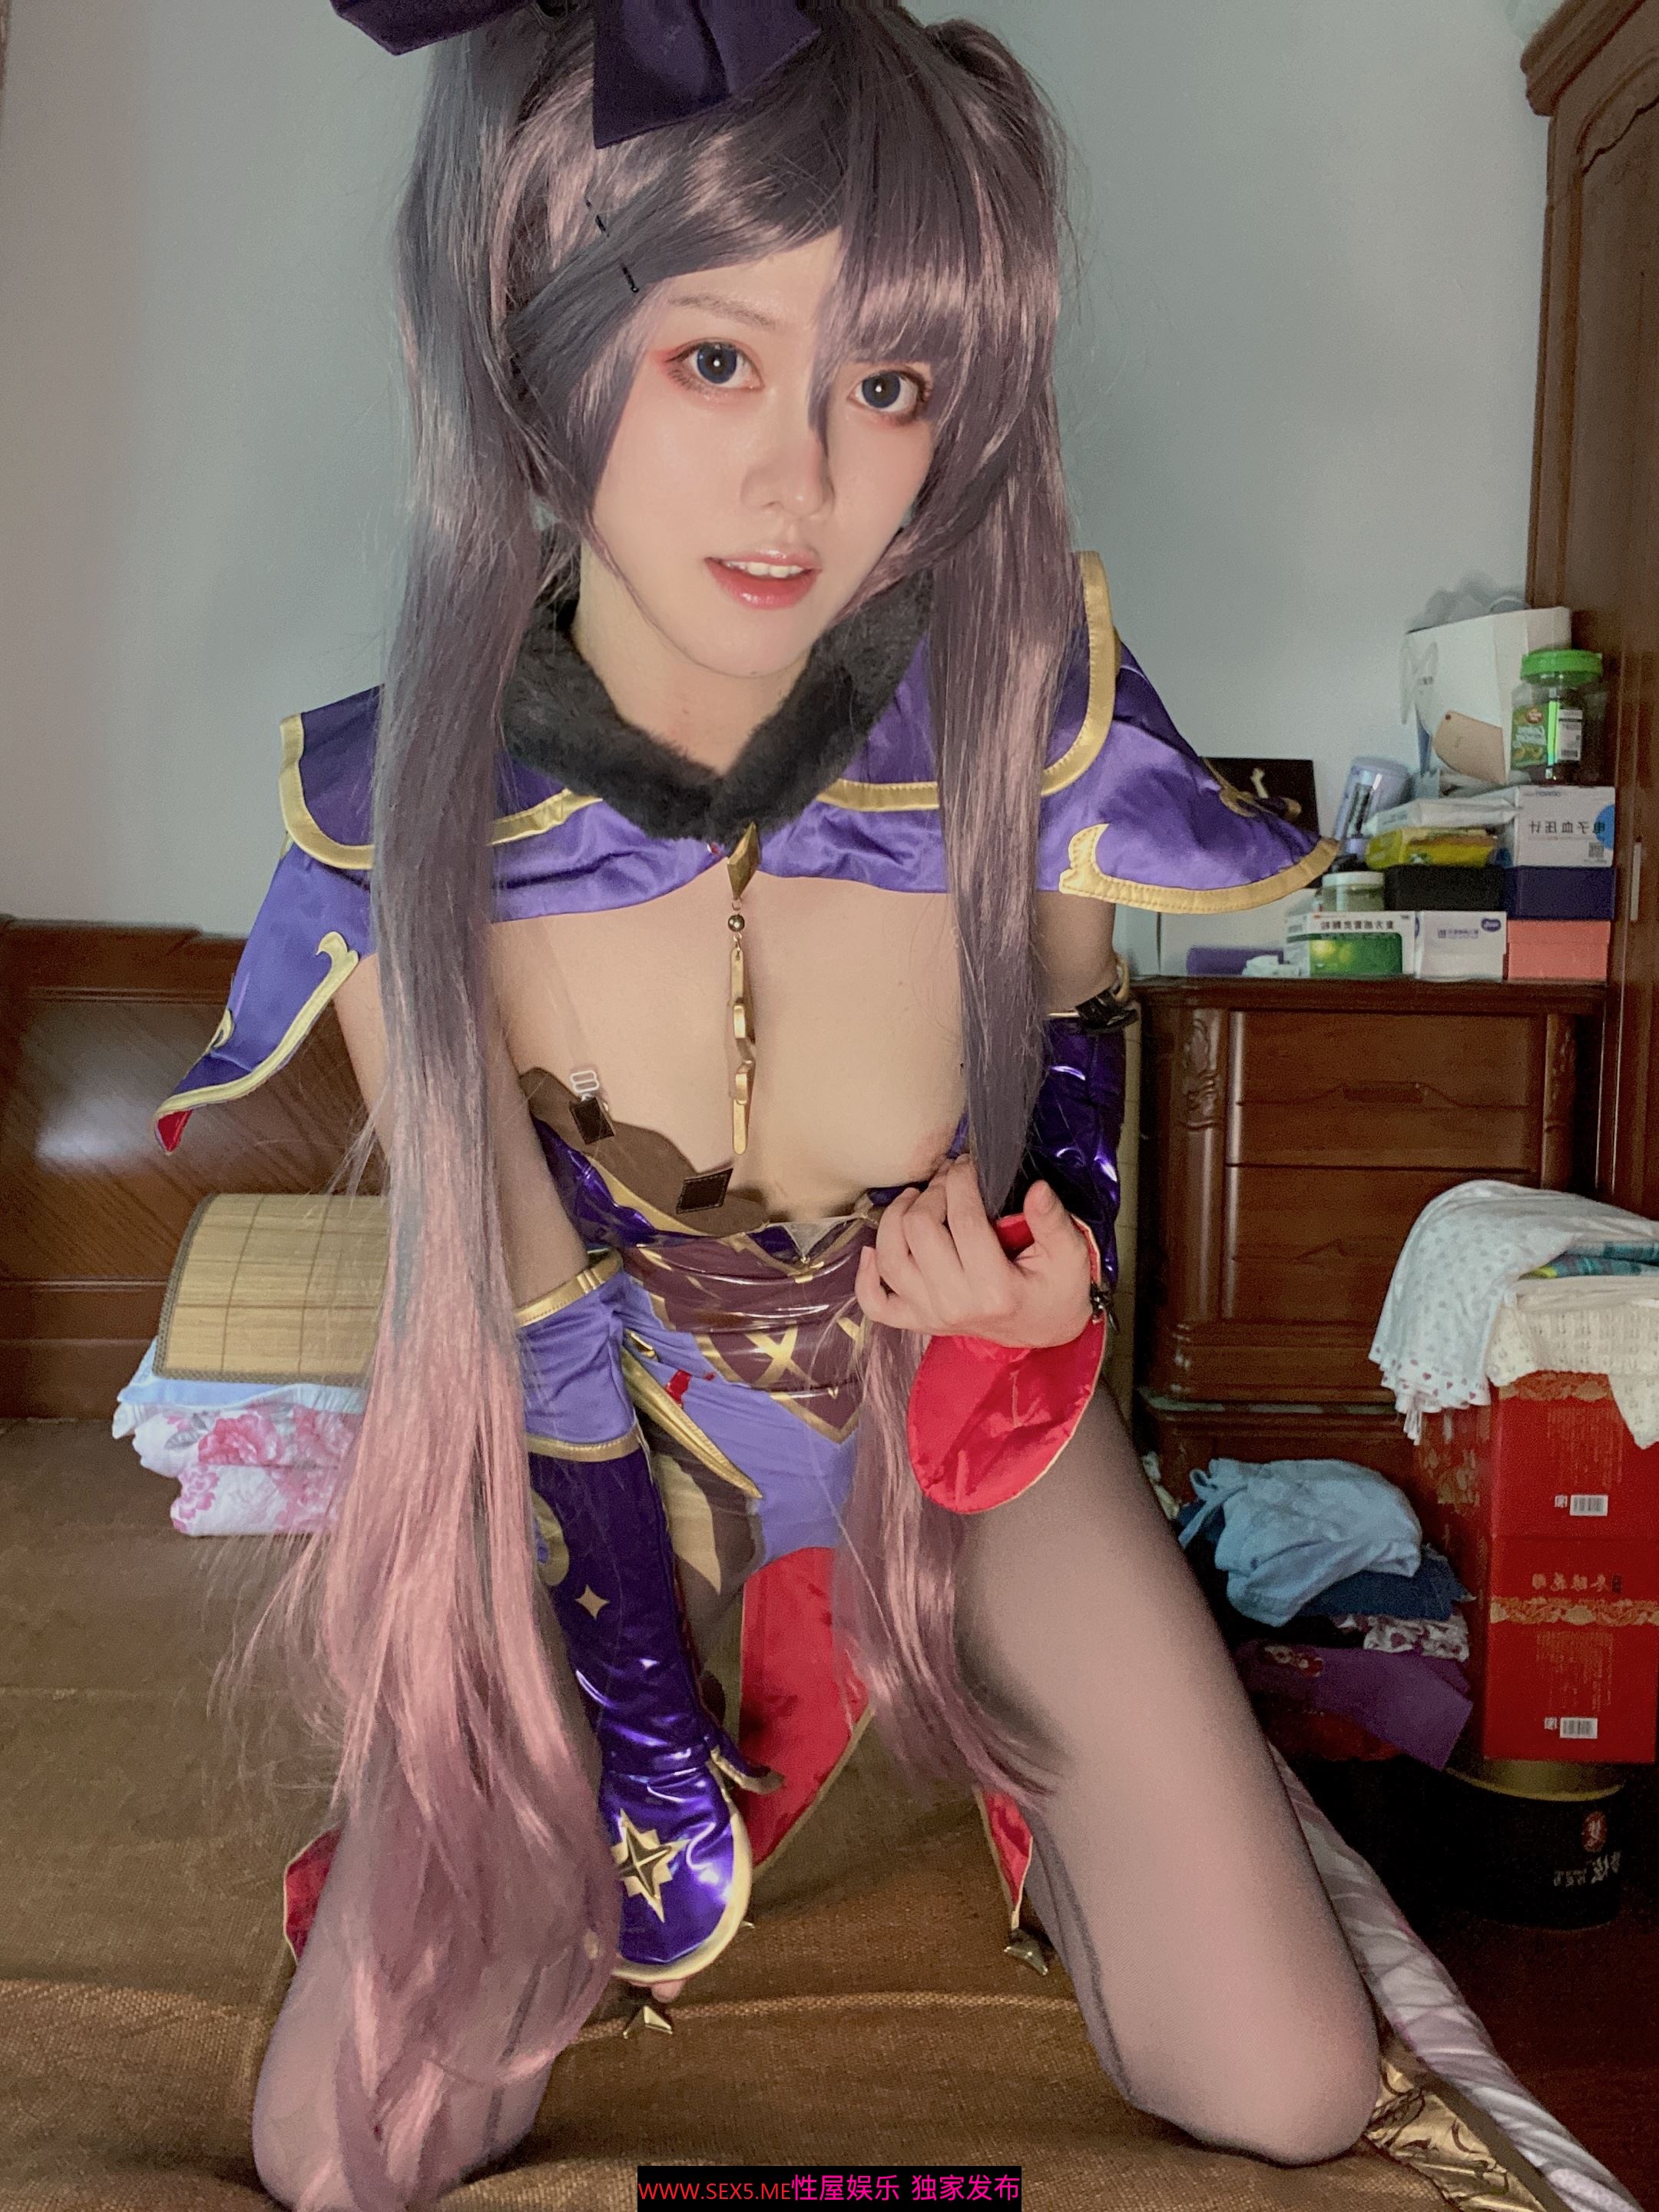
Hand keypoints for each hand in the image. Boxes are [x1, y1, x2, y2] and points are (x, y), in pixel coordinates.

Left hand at [855, 1157, 1094, 1348]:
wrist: (1044, 1329)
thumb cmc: (1058, 1289)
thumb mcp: (1069, 1255)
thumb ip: (1053, 1221)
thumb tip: (1037, 1188)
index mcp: (996, 1291)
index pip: (965, 1221)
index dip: (962, 1181)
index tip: (969, 1163)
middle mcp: (956, 1306)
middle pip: (920, 1232)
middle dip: (933, 1192)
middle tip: (948, 1177)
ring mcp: (932, 1316)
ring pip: (891, 1259)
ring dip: (896, 1218)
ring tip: (916, 1197)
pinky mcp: (918, 1321)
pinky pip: (876, 1303)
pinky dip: (866, 1276)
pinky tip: (871, 1250)